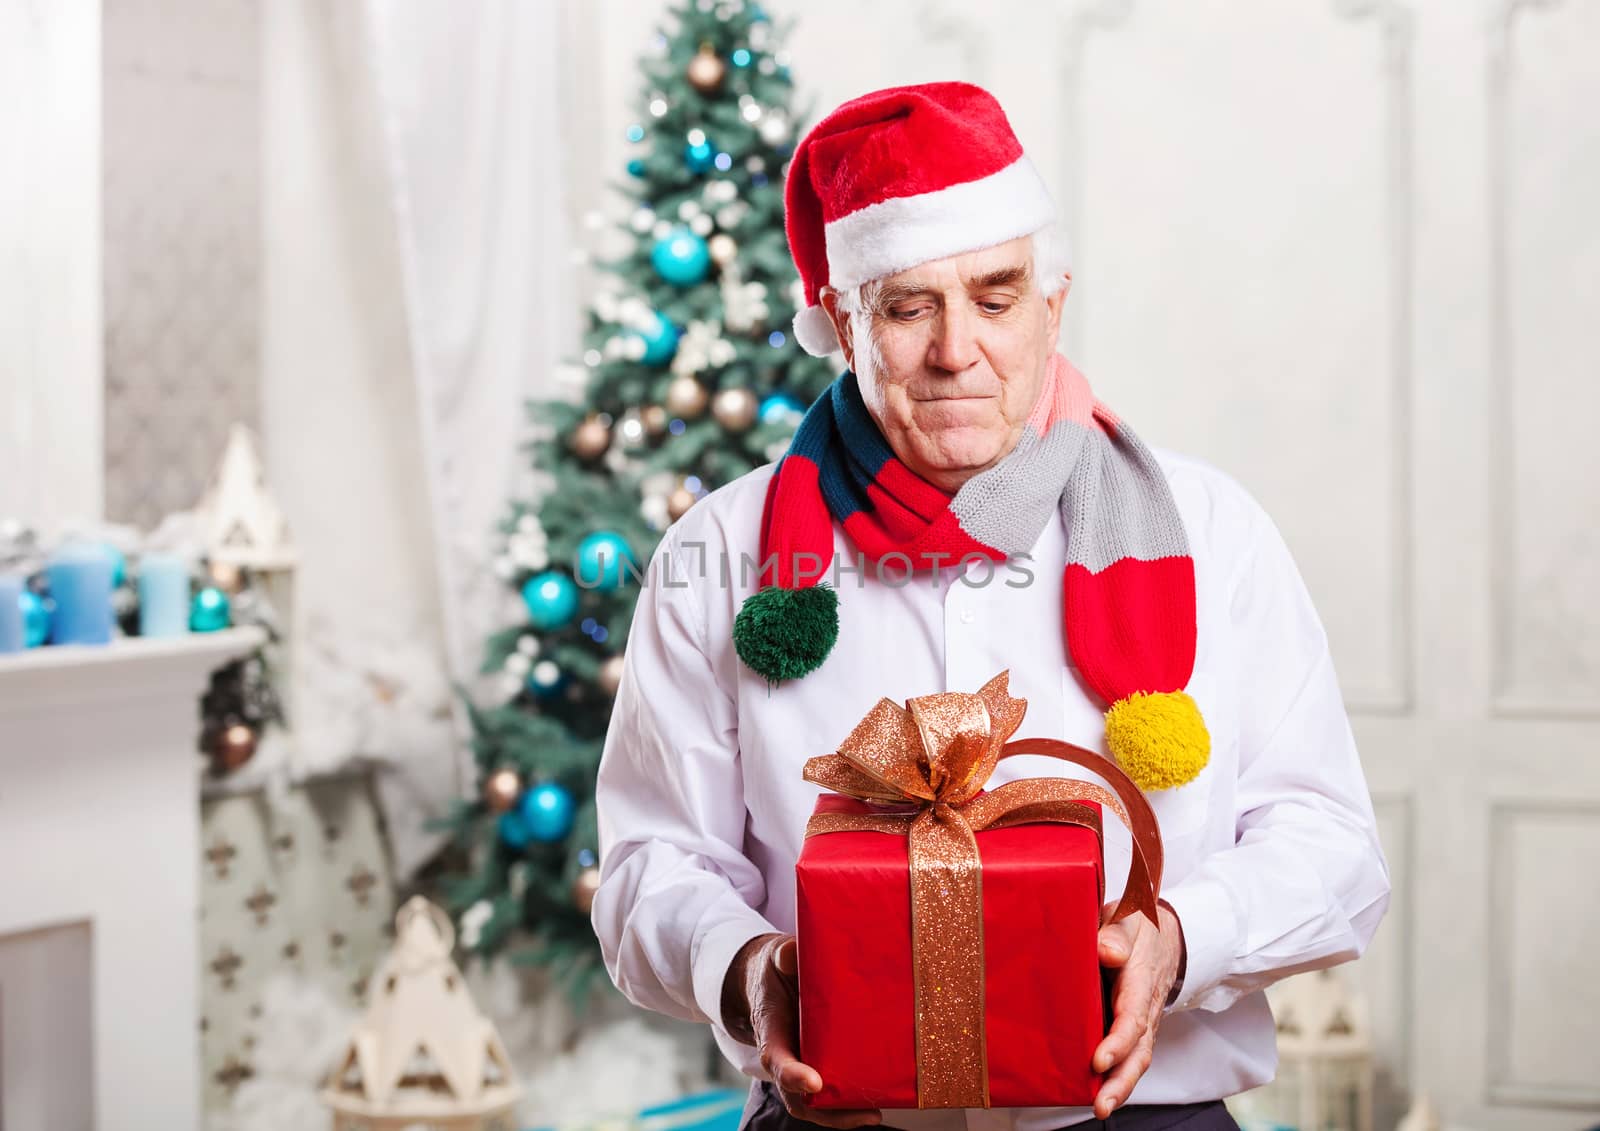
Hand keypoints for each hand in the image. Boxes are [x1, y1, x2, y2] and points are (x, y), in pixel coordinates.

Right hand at [722, 932, 883, 1128]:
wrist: (771, 981)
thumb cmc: (776, 971)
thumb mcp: (776, 957)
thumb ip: (783, 955)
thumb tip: (793, 955)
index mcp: (770, 1030)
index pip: (776, 1059)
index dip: (793, 1075)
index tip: (814, 1082)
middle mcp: (785, 1056)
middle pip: (799, 1097)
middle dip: (828, 1112)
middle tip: (864, 1113)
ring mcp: (802, 1065)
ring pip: (816, 1103)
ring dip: (843, 1114)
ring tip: (875, 1112)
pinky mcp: (820, 1065)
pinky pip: (831, 1093)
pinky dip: (849, 1103)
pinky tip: (879, 1098)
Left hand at [1091, 900, 1184, 1118]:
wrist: (1166, 935)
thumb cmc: (1139, 925)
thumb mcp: (1130, 918)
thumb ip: (1118, 932)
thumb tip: (1107, 952)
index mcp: (1140, 981)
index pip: (1132, 1017)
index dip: (1117, 1042)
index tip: (1097, 1061)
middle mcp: (1145, 1008)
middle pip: (1138, 1051)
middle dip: (1121, 1081)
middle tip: (1102, 1105)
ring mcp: (1143, 1022)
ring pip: (1136, 1060)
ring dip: (1120, 1086)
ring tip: (1100, 1108)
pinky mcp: (1134, 1029)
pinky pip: (1129, 1056)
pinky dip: (1117, 1078)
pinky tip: (1096, 1094)